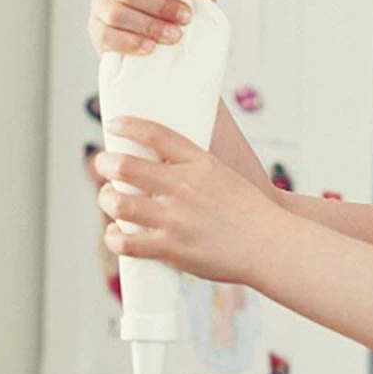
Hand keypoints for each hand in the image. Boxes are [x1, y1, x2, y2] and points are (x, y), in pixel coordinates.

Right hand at [88, 0, 222, 56]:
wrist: (177, 44)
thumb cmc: (184, 7)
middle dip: (158, 5)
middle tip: (185, 18)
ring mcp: (102, 6)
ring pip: (115, 13)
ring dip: (148, 25)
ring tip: (173, 36)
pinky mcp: (98, 32)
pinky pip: (106, 36)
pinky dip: (129, 42)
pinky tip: (150, 48)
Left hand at [94, 116, 277, 284]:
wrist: (270, 245)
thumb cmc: (252, 213)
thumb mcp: (226, 176)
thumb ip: (195, 169)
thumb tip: (165, 165)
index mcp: (199, 163)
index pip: (155, 134)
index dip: (129, 125)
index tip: (114, 124)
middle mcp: (183, 187)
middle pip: (125, 166)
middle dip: (104, 164)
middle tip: (102, 165)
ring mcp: (174, 218)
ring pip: (118, 204)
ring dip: (107, 200)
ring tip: (110, 200)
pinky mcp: (171, 248)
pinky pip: (126, 242)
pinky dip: (114, 238)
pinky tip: (117, 235)